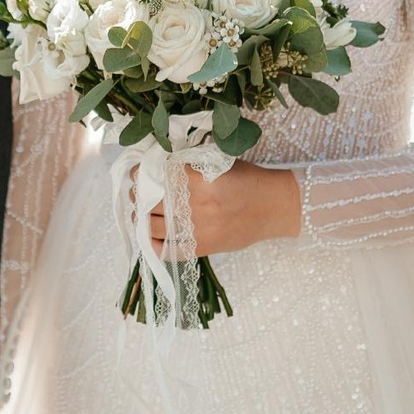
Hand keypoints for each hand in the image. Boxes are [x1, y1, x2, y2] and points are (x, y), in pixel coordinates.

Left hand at [143, 161, 302, 256]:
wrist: (275, 207)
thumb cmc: (248, 180)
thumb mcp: (219, 162)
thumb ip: (189, 164)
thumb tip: (157, 164)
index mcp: (201, 179)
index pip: (158, 176)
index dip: (142, 174)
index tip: (139, 172)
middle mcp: (197, 205)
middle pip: (152, 202)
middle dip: (140, 195)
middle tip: (138, 191)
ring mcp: (199, 229)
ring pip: (154, 226)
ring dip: (142, 218)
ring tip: (142, 211)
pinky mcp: (203, 247)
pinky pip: (169, 251)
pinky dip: (154, 245)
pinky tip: (150, 237)